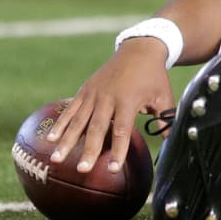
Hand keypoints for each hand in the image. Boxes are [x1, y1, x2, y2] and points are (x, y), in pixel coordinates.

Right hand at [47, 38, 174, 173]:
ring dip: (67, 141)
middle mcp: (108, 98)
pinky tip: (50, 139)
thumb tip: (169, 143)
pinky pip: (71, 109)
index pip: (122, 130)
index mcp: (128, 101)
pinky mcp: (85, 90)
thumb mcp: (163, 96)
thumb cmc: (153, 77)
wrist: (139, 49)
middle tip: (82, 170)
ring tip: (56, 159)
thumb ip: (165, 119)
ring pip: (78, 120)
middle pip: (97, 128)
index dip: (118, 150)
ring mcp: (94, 94)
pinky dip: (61, 124)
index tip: (113, 169)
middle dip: (89, 150)